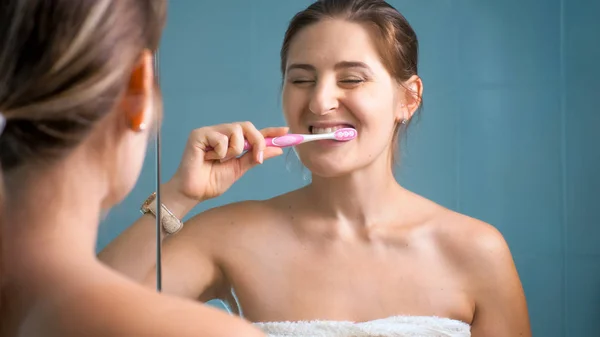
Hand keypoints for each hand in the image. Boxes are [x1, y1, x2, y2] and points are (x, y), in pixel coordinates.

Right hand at [163, 122, 287, 213]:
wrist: (195, 192)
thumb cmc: (212, 181)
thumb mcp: (240, 169)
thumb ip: (256, 157)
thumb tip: (277, 149)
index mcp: (231, 140)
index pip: (252, 132)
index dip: (269, 131)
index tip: (286, 131)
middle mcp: (221, 132)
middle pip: (247, 126)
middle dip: (257, 141)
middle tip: (257, 157)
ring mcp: (210, 132)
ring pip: (235, 131)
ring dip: (234, 150)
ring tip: (220, 160)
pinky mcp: (199, 134)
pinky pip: (220, 138)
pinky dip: (219, 152)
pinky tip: (208, 158)